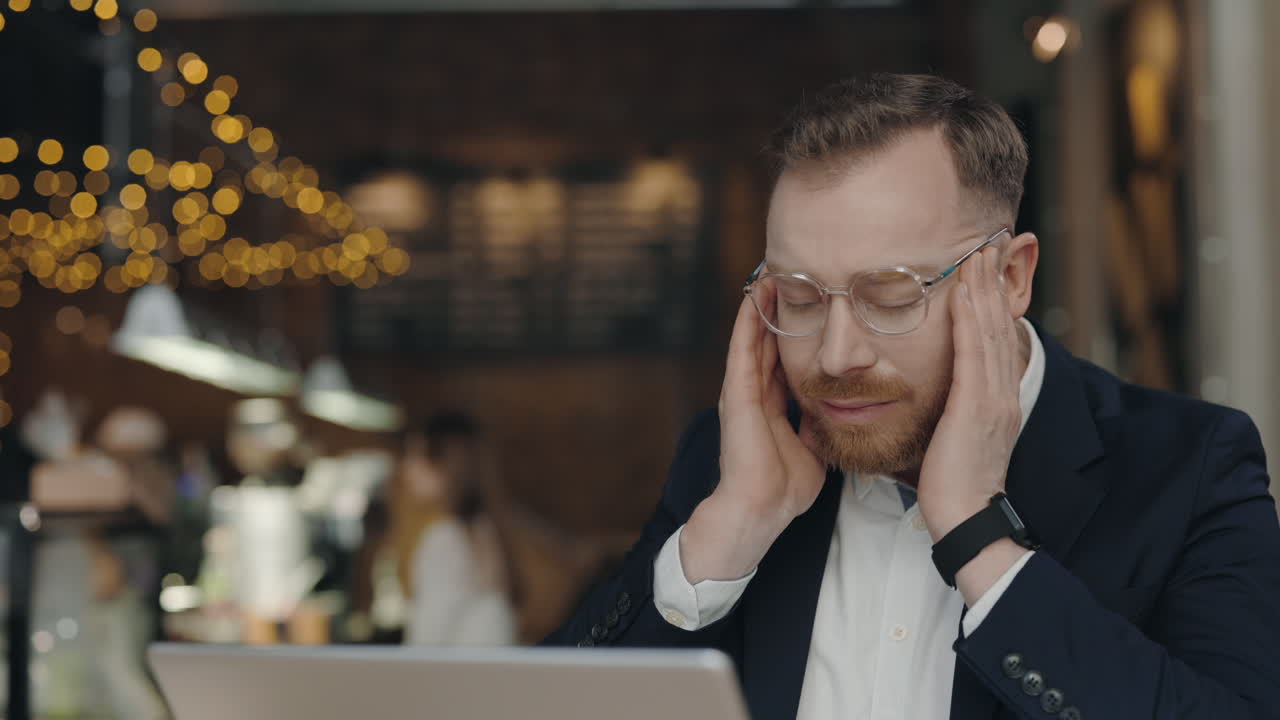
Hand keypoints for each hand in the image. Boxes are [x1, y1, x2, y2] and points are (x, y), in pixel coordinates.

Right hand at [680, 293, 826, 582]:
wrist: (762, 509)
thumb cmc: (785, 487)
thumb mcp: (811, 445)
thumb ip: (818, 425)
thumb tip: (840, 412)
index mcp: (771, 403)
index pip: (782, 355)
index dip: (792, 328)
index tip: (807, 299)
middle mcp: (754, 391)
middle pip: (766, 338)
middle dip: (776, 307)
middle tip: (787, 269)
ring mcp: (742, 390)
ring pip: (752, 336)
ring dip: (760, 304)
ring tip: (770, 270)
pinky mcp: (737, 394)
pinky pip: (743, 348)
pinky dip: (749, 321)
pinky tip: (757, 294)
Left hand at [917, 246, 1023, 540]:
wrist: (966, 521)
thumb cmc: (951, 488)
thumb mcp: (954, 441)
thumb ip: (951, 415)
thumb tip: (935, 400)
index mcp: (995, 401)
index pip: (995, 341)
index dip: (991, 304)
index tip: (983, 272)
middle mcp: (1001, 395)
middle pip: (1000, 327)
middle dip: (994, 286)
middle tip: (987, 246)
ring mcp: (993, 400)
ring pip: (991, 333)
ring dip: (984, 291)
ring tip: (977, 256)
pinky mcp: (978, 409)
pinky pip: (974, 355)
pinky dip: (971, 321)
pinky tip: (963, 295)